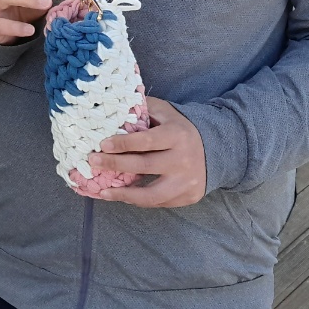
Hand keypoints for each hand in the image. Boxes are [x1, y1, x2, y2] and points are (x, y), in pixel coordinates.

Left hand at [89, 98, 205, 207]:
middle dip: (115, 164)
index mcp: (177, 135)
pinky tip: (122, 196)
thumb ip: (143, 108)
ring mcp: (187, 182)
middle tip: (93, 162)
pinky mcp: (188, 197)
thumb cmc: (179, 128)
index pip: (146, 141)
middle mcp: (183, 160)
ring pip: (152, 194)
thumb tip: (114, 107)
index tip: (102, 145)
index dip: (123, 143)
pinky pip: (159, 202)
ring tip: (103, 192)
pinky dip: (138, 200)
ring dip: (124, 194)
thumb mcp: (165, 112)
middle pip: (144, 166)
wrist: (216, 149)